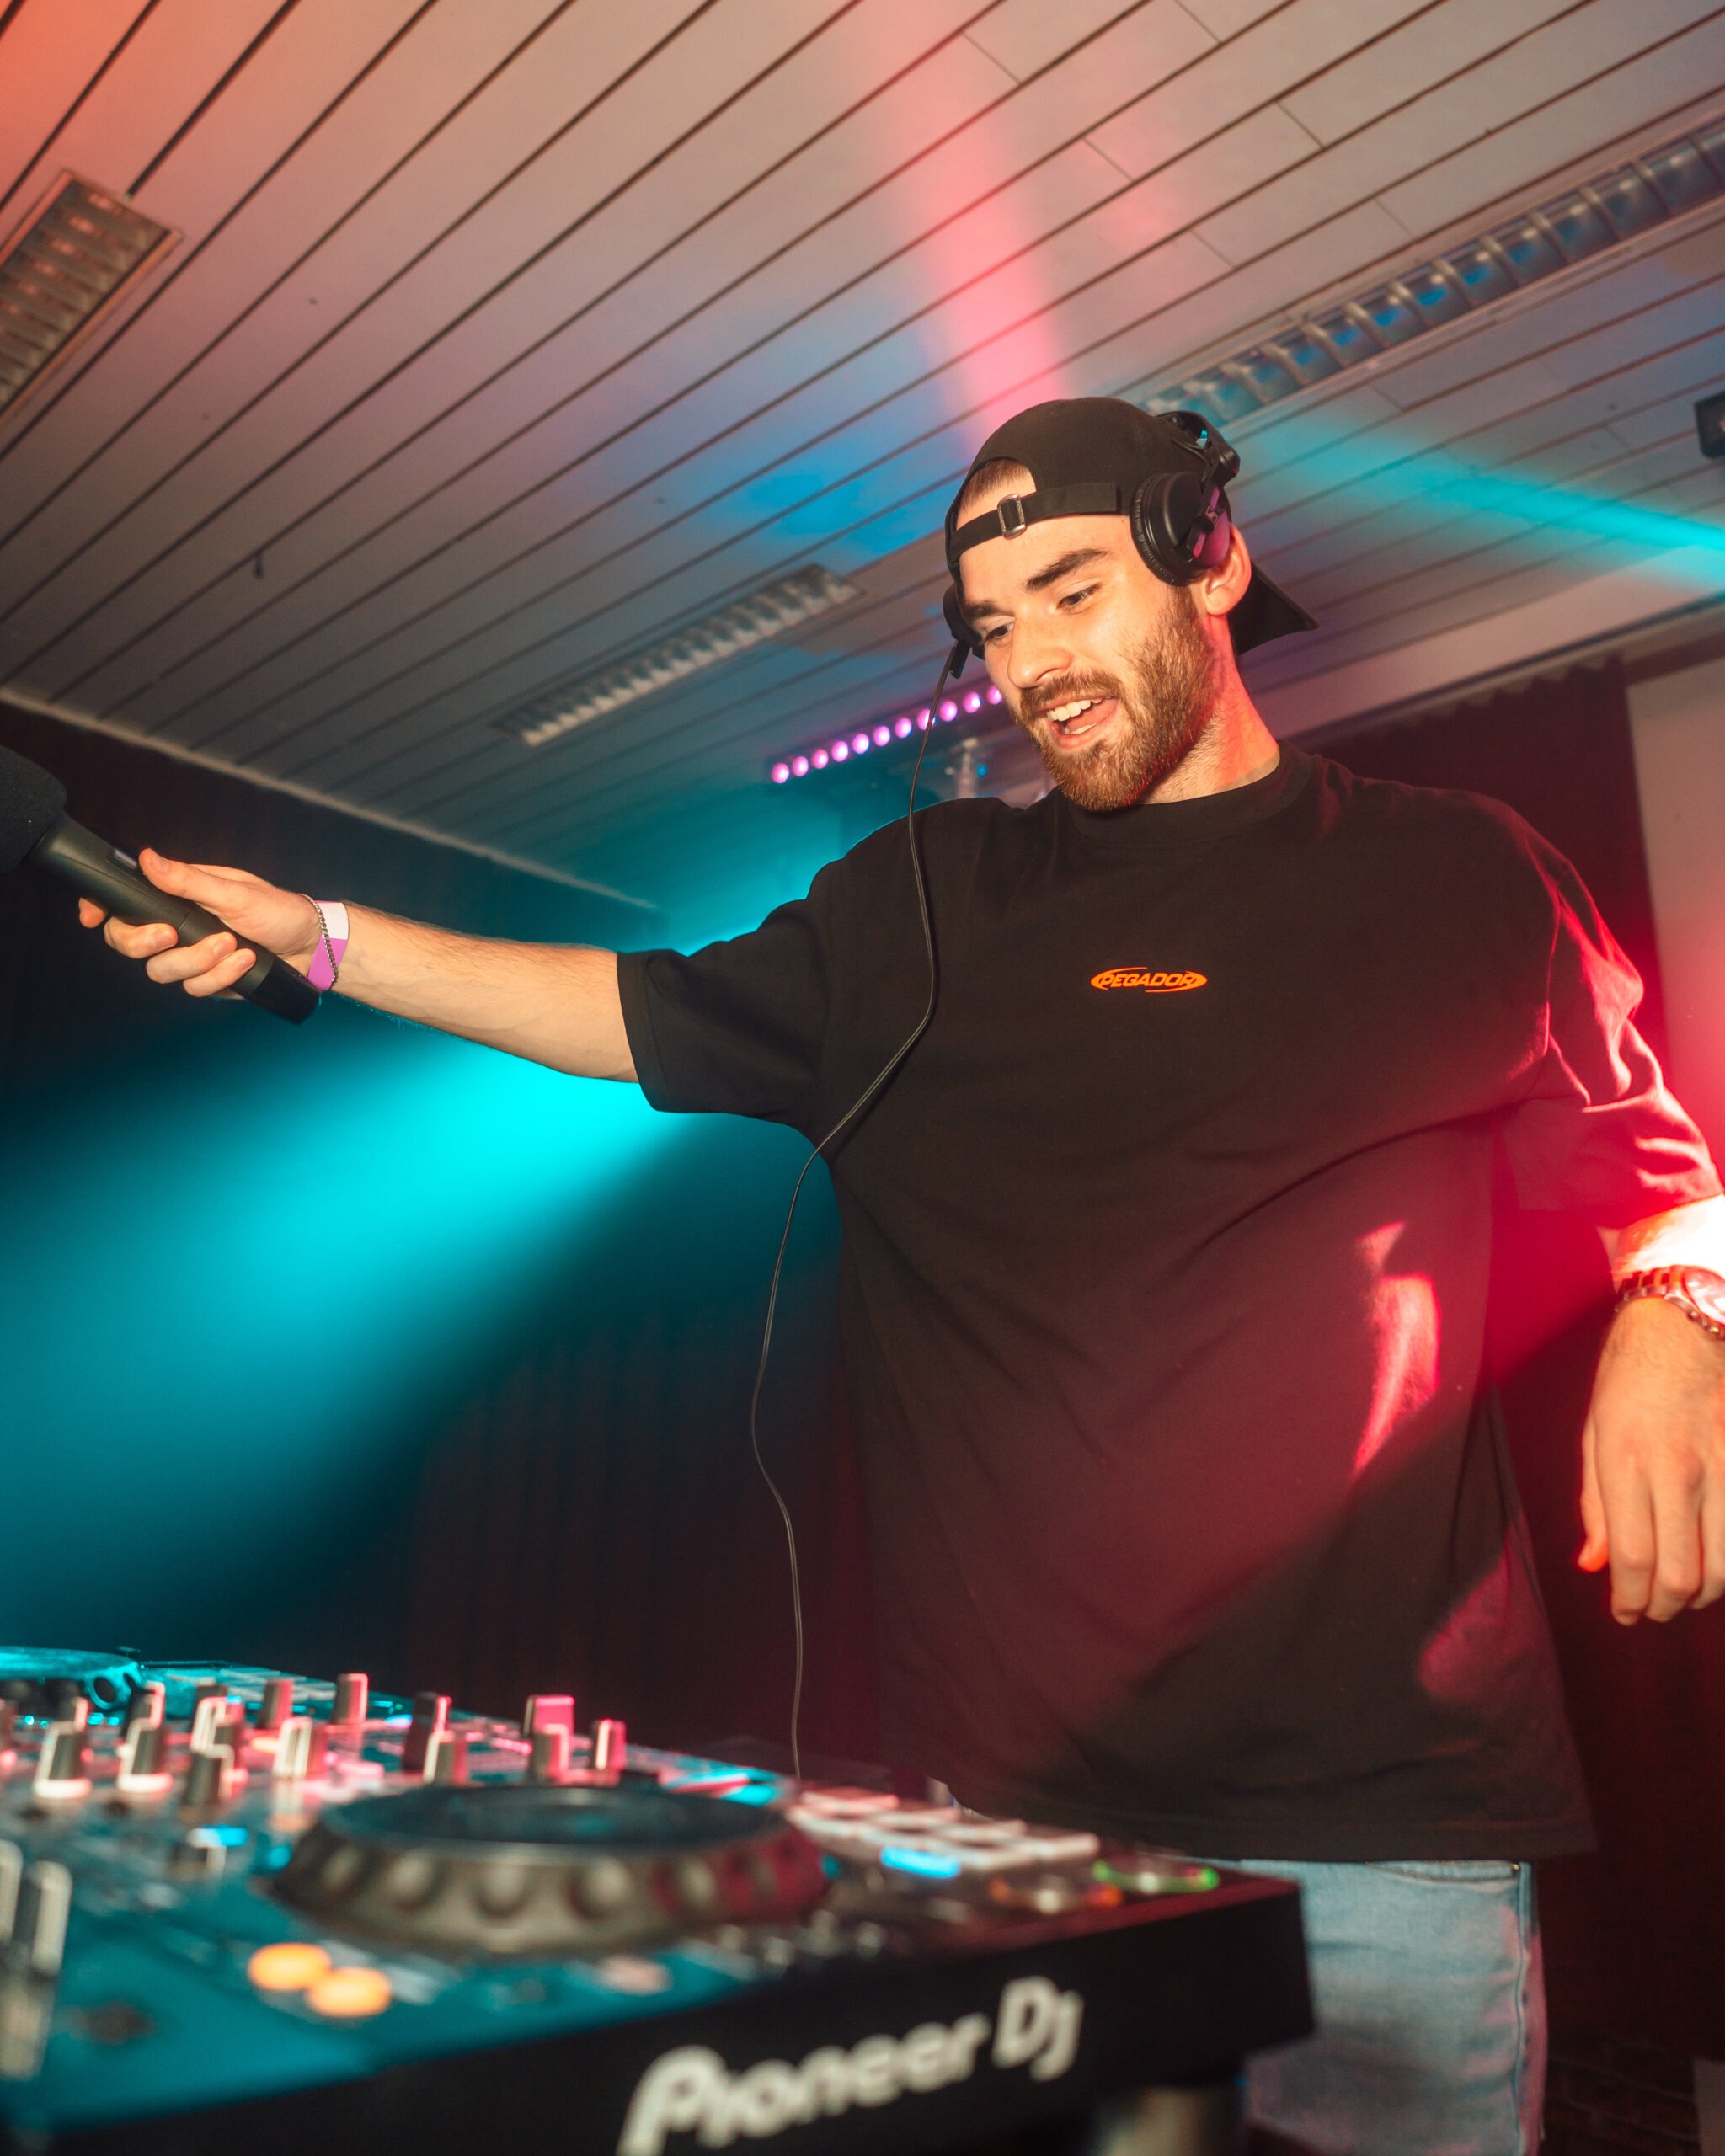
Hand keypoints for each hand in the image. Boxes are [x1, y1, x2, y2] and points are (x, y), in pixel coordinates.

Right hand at [77, 848, 321, 998]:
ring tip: (232, 944)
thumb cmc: (277, 910)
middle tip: (170, 935)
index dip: (100, 909)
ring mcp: (191, 955)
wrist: (309, 947)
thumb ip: (189, 880)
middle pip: (128, 943)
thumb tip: (148, 859)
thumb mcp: (234, 890)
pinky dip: (221, 976)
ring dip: (197, 960)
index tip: (91, 916)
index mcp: (177, 896)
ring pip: (161, 971)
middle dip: (144, 942)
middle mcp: (177, 926)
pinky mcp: (207, 980)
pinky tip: (244, 960)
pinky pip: (195, 988)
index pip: (125, 902)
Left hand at [1580, 1294, 1724, 1621]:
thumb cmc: (1628, 1378)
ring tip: (1680, 1592)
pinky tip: (1709, 1561)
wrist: (1687, 1326)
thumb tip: (1593, 1565)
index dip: (1629, 1600)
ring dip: (1699, 1594)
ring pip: (1721, 1567)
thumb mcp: (1594, 1434)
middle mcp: (1678, 1471)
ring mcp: (1723, 1469)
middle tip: (1651, 1610)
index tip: (1624, 1613)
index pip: (1634, 1558)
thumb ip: (1594, 1505)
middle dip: (1664, 1608)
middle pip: (1682, 1576)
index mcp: (1627, 1462)